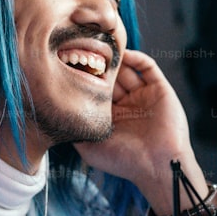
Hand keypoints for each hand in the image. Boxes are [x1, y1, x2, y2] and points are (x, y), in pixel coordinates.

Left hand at [74, 49, 207, 215]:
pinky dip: (136, 57)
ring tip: (102, 49)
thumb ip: (75, 131)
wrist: (157, 166)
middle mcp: (127, 104)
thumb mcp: (89, 148)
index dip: (84, 78)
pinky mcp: (160, 89)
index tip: (70, 66)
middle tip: (85, 51)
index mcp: (111, 116)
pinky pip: (148, 67)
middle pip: (110, 76)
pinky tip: (123, 54)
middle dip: (98, 65)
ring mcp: (143, 95)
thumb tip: (56, 116)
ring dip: (115, 58)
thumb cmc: (124, 161)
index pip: (95, 89)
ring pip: (127, 68)